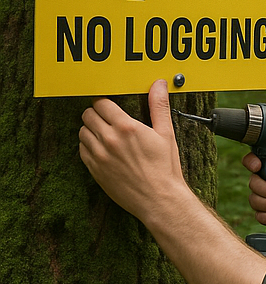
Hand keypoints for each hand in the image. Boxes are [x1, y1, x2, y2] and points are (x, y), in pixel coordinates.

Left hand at [79, 79, 187, 221]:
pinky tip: (102, 148)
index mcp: (126, 127)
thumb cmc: (165, 167)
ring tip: (105, 133)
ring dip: (91, 129)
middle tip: (107, 118)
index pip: (102, 103)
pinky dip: (88, 146)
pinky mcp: (94, 169)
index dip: (105, 102)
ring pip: (82, 131)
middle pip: (88, 115)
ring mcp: (99, 155)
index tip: (110, 106)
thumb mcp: (166, 134)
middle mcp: (109, 139)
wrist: (159, 199)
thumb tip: (159, 85)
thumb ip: (159, 106)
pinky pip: (81, 150)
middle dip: (97, 114)